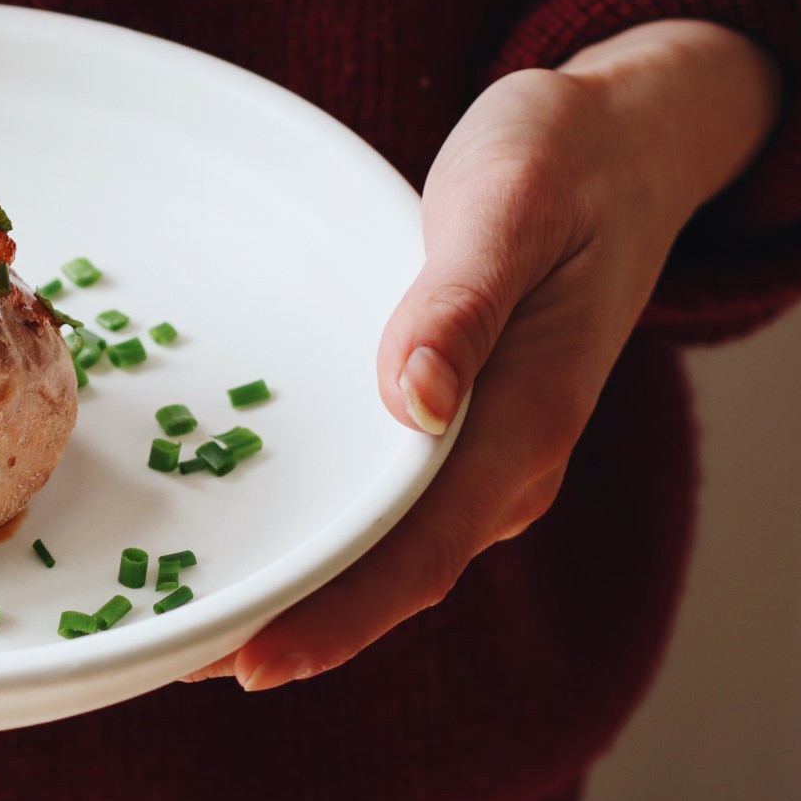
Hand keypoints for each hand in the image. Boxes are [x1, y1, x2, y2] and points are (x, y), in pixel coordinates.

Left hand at [192, 20, 780, 689]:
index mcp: (525, 422)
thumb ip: (461, 305)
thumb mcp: (507, 204)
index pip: (418, 554)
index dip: (333, 616)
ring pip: (386, 548)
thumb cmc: (563, 161)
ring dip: (301, 588)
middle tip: (174, 657)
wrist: (626, 141)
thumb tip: (415, 403)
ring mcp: (483, 448)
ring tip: (191, 617)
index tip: (246, 659)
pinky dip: (321, 533)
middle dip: (293, 624)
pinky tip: (251, 534)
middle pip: (393, 574)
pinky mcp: (459, 424)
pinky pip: (385, 502)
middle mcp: (506, 459)